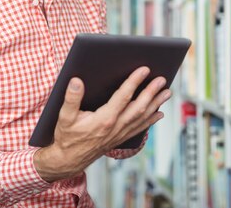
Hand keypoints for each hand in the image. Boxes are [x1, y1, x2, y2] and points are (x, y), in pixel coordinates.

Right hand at [34, 66, 171, 181]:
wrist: (69, 160)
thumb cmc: (66, 137)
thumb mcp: (64, 116)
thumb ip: (71, 98)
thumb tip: (76, 81)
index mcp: (103, 119)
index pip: (123, 97)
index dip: (134, 82)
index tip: (144, 70)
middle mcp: (115, 127)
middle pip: (139, 107)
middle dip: (152, 92)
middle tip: (162, 79)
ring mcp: (120, 133)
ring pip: (142, 117)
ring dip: (156, 103)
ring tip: (167, 91)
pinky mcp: (120, 138)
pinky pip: (140, 128)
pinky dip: (151, 120)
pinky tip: (159, 113)